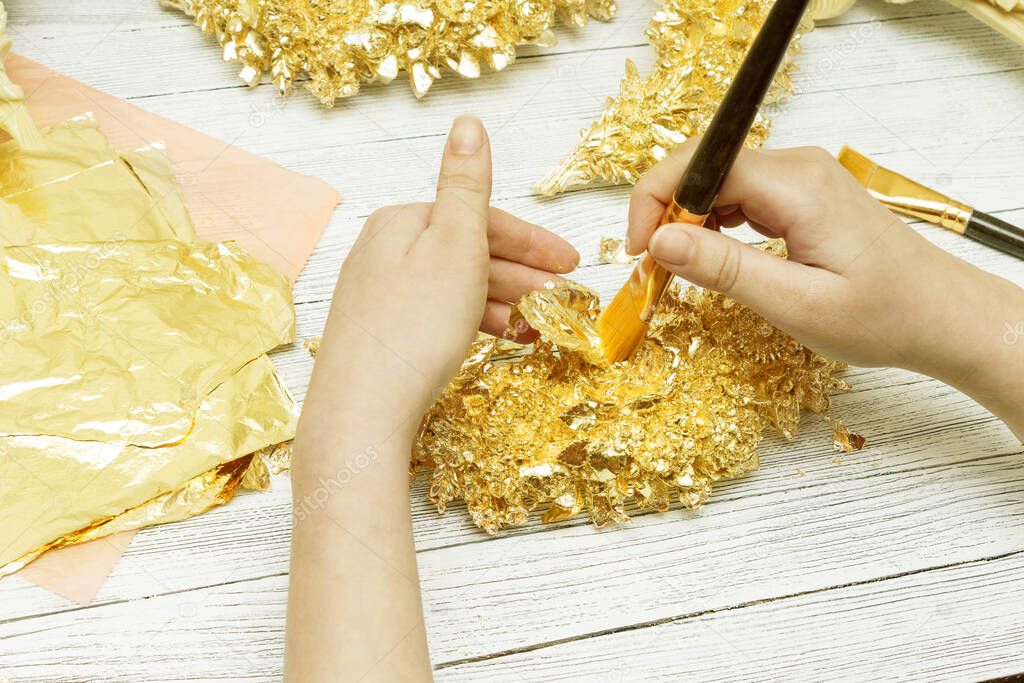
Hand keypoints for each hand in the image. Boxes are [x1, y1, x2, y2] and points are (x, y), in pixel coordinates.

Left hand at [311, 115, 577, 422]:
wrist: (362, 410)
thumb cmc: (412, 328)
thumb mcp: (455, 245)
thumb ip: (467, 185)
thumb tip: (467, 123)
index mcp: (402, 222)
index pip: (479, 219)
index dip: (531, 241)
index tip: (571, 263)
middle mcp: (384, 252)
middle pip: (468, 253)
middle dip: (522, 275)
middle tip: (565, 298)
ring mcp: (379, 295)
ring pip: (456, 287)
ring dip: (504, 302)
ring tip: (541, 326)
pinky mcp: (380, 335)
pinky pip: (439, 316)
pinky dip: (474, 323)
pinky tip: (501, 339)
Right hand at [626, 139, 1023, 436]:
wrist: (940, 315)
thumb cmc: (882, 316)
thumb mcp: (795, 303)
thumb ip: (725, 269)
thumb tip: (660, 242)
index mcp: (797, 185)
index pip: (701, 164)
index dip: (656, 200)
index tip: (637, 250)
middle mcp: (798, 167)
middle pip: (704, 168)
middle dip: (665, 213)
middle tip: (651, 268)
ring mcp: (801, 177)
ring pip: (718, 182)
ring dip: (688, 221)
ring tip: (677, 269)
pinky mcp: (802, 194)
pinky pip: (740, 195)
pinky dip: (714, 224)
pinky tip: (712, 257)